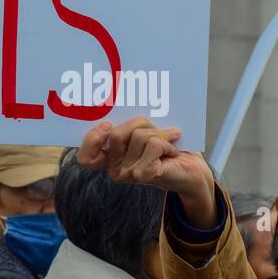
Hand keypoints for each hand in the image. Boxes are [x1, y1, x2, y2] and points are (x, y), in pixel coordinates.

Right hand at [78, 118, 216, 225]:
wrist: (192, 169)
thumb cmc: (167, 149)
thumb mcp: (145, 133)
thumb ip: (131, 126)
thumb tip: (129, 103)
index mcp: (110, 160)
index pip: (86, 157)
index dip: (91, 140)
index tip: (107, 125)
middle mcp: (114, 170)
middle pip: (117, 133)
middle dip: (141, 123)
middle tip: (155, 129)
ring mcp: (127, 175)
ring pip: (138, 136)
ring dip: (158, 134)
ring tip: (167, 143)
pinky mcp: (144, 175)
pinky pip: (153, 144)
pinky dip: (167, 143)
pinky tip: (172, 152)